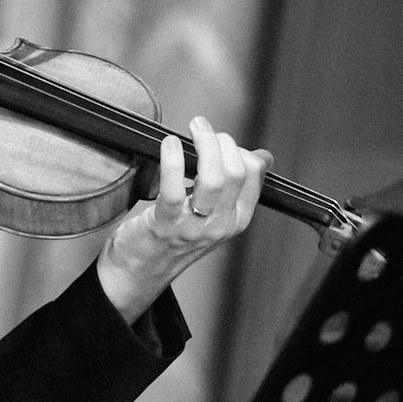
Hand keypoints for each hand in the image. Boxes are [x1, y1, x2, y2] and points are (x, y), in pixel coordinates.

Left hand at [96, 116, 270, 324]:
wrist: (138, 273)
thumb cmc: (173, 238)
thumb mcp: (213, 215)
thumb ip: (236, 187)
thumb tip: (264, 157)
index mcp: (236, 220)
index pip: (252, 174)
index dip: (238, 149)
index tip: (220, 140)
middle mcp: (220, 225)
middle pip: (235, 172)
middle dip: (220, 141)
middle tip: (201, 128)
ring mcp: (194, 227)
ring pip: (213, 178)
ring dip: (204, 144)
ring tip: (192, 128)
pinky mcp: (165, 225)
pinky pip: (174, 187)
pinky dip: (173, 160)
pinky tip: (169, 145)